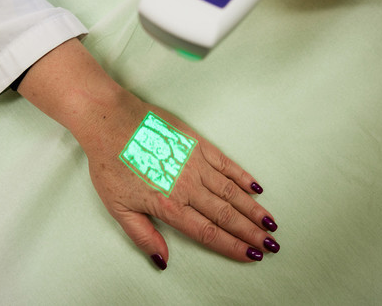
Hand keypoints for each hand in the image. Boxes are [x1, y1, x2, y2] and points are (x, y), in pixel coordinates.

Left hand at [82, 99, 277, 267]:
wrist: (110, 122)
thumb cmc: (110, 163)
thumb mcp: (118, 208)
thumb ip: (142, 235)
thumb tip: (162, 259)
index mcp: (169, 206)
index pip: (208, 232)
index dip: (232, 246)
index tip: (251, 255)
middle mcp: (187, 187)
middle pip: (226, 215)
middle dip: (251, 232)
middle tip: (271, 244)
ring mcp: (194, 163)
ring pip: (231, 191)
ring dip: (253, 209)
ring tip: (270, 222)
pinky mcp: (196, 144)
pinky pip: (225, 163)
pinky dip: (242, 176)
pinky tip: (256, 187)